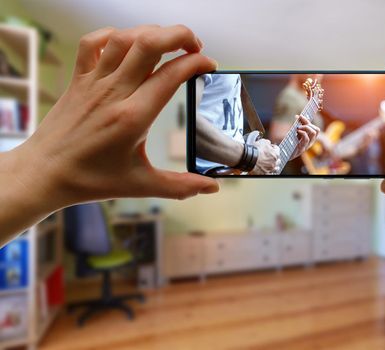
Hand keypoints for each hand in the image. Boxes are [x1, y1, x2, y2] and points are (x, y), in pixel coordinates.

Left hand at [1, 25, 219, 238]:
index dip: (196, 63)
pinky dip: (114, 35)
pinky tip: (129, 45)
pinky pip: (93, 43)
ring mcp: (93, 83)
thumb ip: (181, 186)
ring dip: (152, 32)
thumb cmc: (91, 180)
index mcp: (132, 117)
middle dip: (179, 35)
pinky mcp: (78, 79)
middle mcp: (113, 93)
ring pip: (124, 38)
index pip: (171, 75)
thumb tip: (212, 188)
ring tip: (169, 43)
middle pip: (149, 43)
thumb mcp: (141, 185)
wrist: (44, 173)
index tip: (209, 66)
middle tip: (195, 46)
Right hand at [250, 139, 279, 173]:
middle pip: (278, 160)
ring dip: (274, 166)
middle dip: (275, 158)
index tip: (271, 147)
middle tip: (271, 156)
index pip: (277, 149)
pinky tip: (266, 171)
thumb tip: (268, 143)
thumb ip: (267, 142)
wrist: (249, 158)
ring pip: (275, 169)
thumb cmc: (255, 151)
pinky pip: (269, 174)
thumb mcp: (263, 142)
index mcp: (275, 154)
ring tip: (271, 165)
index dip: (273, 147)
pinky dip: (268, 172)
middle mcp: (274, 163)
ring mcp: (270, 169)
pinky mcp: (264, 174)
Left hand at [290, 115, 320, 158]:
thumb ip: (298, 128)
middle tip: (298, 122)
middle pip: (316, 130)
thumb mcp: (295, 135)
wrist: (283, 156)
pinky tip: (297, 131)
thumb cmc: (289, 145)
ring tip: (298, 127)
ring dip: (306, 127)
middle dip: (308, 123)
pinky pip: (306, 139)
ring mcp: (307, 146)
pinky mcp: (301, 149)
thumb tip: (298, 117)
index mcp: (310, 139)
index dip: (307, 120)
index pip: (315, 128)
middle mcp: (310, 142)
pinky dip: (302, 132)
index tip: (298, 116)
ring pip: (314, 133)